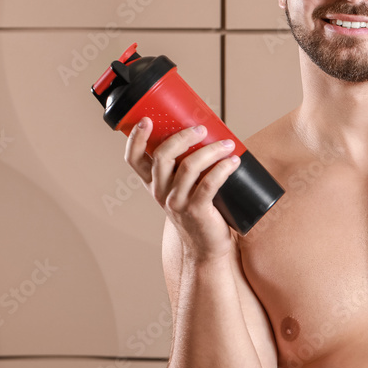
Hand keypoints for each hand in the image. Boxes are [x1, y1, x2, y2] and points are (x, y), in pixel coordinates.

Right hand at [125, 118, 239, 261]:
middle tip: (200, 129)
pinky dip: (223, 169)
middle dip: (182, 137)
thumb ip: (185, 167)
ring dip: (210, 150)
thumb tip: (209, 133)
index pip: (133, 159)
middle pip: (162, 156)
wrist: (205, 247)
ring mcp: (177, 202)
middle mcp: (160, 192)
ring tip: (226, 144)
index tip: (147, 120)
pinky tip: (233, 161)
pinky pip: (209, 184)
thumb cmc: (197, 211)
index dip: (136, 138)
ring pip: (189, 167)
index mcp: (153, 183)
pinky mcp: (197, 211)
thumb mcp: (182, 189)